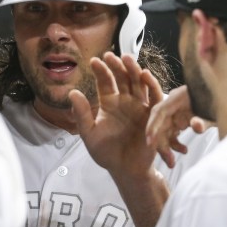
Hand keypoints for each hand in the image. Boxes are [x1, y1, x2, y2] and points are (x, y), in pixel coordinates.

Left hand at [69, 52, 163, 177]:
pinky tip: (145, 75)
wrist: (126, 170)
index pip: (105, 82)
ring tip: (127, 59)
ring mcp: (140, 106)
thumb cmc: (107, 154)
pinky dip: (151, 85)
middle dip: (117, 66)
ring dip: (134, 70)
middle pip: (123, 78)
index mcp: (109, 103)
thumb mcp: (89, 135)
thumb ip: (81, 114)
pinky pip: (154, 97)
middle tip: (111, 55)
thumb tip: (72, 93)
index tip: (94, 61)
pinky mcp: (154, 115)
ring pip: (138, 83)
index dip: (100, 71)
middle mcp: (126, 101)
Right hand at [146, 85, 213, 168]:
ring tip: (172, 163)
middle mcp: (174, 105)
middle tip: (168, 161)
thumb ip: (203, 119)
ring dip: (167, 148)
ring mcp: (176, 113)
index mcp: (178, 98)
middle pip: (160, 124)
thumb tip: (196, 126)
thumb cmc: (219, 102)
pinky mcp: (180, 120)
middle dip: (161, 144)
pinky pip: (172, 134)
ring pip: (165, 132)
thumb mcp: (212, 112)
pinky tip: (184, 151)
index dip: (152, 126)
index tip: (149, 142)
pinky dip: (175, 144)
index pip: (160, 111)